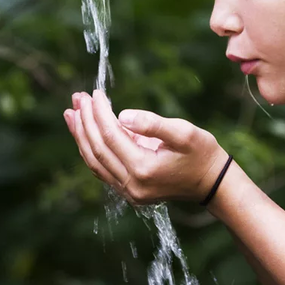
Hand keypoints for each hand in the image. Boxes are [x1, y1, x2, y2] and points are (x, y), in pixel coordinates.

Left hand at [63, 90, 227, 204]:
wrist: (212, 183)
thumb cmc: (202, 154)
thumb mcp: (184, 133)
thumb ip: (152, 124)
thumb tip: (122, 115)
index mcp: (144, 169)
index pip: (111, 136)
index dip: (99, 113)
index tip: (94, 93)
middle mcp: (131, 185)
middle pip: (97, 149)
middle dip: (85, 121)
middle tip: (77, 98)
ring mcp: (128, 192)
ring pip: (94, 161)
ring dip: (81, 135)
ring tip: (71, 112)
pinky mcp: (128, 191)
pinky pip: (101, 168)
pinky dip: (89, 148)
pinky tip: (83, 132)